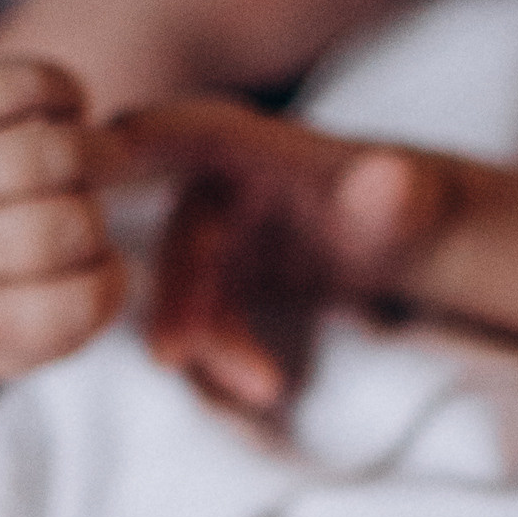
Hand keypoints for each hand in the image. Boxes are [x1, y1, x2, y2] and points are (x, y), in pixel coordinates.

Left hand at [0, 56, 126, 383]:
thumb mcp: (18, 340)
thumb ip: (84, 317)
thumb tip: (131, 263)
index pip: (89, 299)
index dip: (113, 279)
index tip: (92, 270)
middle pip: (72, 225)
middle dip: (96, 217)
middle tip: (87, 212)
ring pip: (56, 153)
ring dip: (96, 152)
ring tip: (95, 161)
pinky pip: (30, 85)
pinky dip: (67, 95)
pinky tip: (61, 117)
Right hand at [113, 96, 448, 410]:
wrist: (403, 243)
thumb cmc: (406, 205)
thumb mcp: (412, 202)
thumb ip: (399, 192)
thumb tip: (391, 176)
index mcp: (260, 147)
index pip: (197, 130)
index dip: (146, 137)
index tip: (105, 152)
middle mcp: (224, 184)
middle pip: (181, 234)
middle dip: (175, 296)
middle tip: (173, 356)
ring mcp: (216, 233)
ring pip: (183, 289)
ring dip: (206, 341)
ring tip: (265, 387)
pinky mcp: (217, 280)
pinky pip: (197, 321)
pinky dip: (220, 356)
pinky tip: (262, 385)